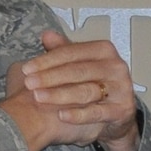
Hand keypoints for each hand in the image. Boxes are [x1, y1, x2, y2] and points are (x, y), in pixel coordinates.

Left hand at [0, 31, 140, 150]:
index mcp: (104, 50)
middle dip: (50, 77)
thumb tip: (46, 35)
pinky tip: (61, 115)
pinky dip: (79, 115)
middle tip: (29, 83)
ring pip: (86, 91)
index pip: (71, 52)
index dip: (47, 60)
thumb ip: (64, 51)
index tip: (27, 69)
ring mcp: (121, 88)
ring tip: (39, 97)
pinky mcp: (123, 109)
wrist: (117, 113)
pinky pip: (98, 112)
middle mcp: (115, 67)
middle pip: (78, 70)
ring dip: (59, 95)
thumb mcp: (79, 64)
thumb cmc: (95, 84)